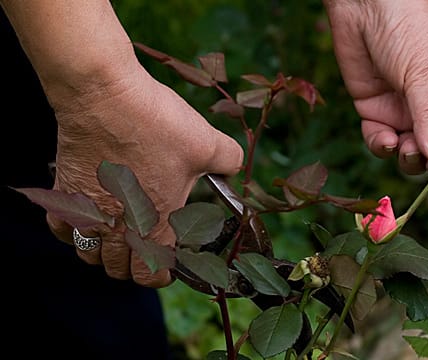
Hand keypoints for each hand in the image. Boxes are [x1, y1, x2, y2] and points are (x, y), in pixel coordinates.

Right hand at [47, 63, 242, 286]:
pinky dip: (73, 229)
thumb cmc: (156, 123)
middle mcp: (116, 226)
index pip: (151, 275)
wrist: (105, 96)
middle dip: (133, 263)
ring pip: (88, 253)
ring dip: (104, 249)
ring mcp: (87, 210)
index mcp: (153, 224)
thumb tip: (235, 167)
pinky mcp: (64, 189)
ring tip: (119, 232)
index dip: (162, 272)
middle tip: (147, 244)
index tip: (169, 259)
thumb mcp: (207, 143)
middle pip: (117, 269)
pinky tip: (88, 216)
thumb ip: (229, 161)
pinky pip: (62, 227)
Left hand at [323, 0, 427, 179]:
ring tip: (403, 146)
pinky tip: (384, 139)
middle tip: (426, 163)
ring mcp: (405, 111)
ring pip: (412, 153)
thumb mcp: (423, 75)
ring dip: (409, 158)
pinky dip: (383, 147)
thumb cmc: (406, 30)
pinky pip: (382, 143)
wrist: (363, 7)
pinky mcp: (377, 112)